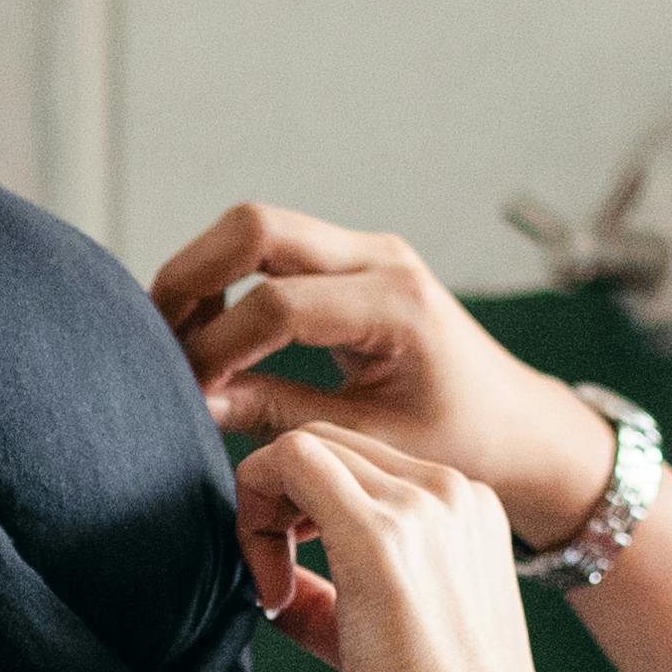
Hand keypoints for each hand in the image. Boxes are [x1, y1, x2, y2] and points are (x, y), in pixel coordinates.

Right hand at [149, 207, 614, 550]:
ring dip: (203, 274)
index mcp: (396, 305)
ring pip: (256, 227)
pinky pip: (273, 247)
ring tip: (172, 338)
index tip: (185, 393)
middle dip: (191, 278)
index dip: (216, 347)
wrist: (516, 425)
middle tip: (154, 339)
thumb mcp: (369, 443)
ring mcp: (367, 251)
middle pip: (256, 228)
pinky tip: (206, 333)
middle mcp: (380, 259)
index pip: (276, 304)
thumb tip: (199, 398)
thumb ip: (281, 415)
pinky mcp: (353, 261)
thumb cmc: (460, 443)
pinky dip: (228, 279)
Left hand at [236, 428, 569, 671]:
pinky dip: (254, 512)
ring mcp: (421, 507)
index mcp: (469, 514)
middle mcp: (453, 494)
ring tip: (272, 586)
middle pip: (331, 445)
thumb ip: (338, 603)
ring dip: (265, 508)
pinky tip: (269, 591)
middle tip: (272, 579)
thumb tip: (280, 594)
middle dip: (281, 502)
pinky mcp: (379, 534)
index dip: (305, 509)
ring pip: (305, 446)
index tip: (290, 579)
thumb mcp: (391, 642)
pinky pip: (288, 461)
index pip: (363, 466)